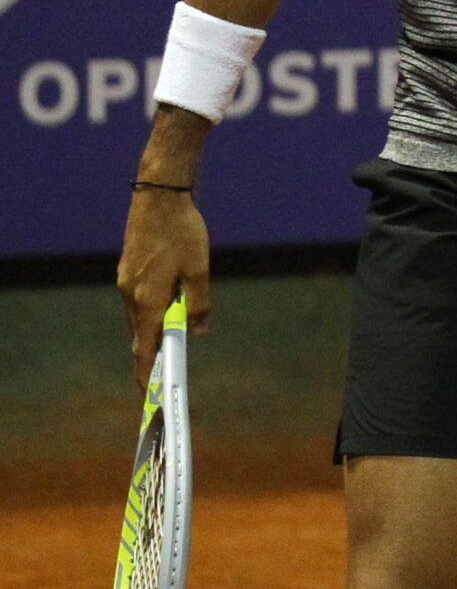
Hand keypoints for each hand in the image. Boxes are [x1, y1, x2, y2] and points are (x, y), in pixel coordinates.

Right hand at [117, 186, 210, 389]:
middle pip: (140, 334)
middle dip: (151, 354)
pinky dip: (149, 312)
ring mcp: (126, 282)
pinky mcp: (127, 270)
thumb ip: (199, 302)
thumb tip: (197, 330)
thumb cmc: (182, 232)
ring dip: (153, 330)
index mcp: (147, 300)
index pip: (143, 347)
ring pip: (139, 316)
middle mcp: (131, 295)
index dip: (145, 371)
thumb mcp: (199, 269)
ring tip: (169, 343)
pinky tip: (164, 310)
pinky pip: (137, 301)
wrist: (158, 198)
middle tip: (163, 372)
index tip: (148, 391)